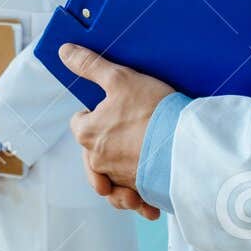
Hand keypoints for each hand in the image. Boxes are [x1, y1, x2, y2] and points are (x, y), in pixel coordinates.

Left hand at [61, 43, 173, 220]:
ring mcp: (120, 179)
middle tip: (128, 134)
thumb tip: (64, 51)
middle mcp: (99, 161)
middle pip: (92, 154)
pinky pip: (133, 199)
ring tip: (135, 163)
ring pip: (111, 180)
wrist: (186, 142)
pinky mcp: (141, 192)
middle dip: (105, 147)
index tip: (112, 109)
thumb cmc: (153, 109)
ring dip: (119, 177)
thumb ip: (90, 66)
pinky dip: (138, 199)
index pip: (79, 123)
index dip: (93, 114)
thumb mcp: (119, 78)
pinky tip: (147, 196)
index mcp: (88, 134)